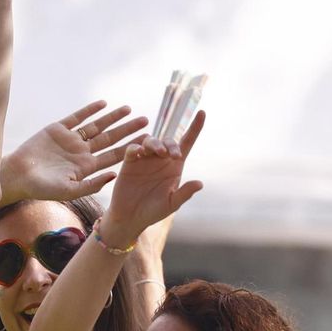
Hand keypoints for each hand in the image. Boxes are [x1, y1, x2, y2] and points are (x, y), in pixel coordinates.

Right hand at [1, 101, 147, 203]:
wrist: (18, 175)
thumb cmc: (42, 188)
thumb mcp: (70, 190)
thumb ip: (92, 184)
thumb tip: (114, 176)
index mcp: (87, 168)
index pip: (114, 155)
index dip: (131, 148)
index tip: (148, 141)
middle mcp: (81, 152)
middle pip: (110, 138)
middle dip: (128, 129)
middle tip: (146, 120)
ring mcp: (70, 140)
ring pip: (96, 126)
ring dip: (112, 117)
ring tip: (128, 108)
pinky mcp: (57, 129)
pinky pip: (77, 117)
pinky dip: (89, 110)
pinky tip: (103, 103)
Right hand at [99, 111, 205, 248]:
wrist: (130, 218)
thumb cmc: (153, 211)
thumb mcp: (171, 204)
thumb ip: (184, 193)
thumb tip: (200, 183)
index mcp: (174, 166)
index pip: (186, 142)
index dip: (195, 127)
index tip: (202, 112)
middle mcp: (160, 159)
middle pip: (168, 141)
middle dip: (171, 144)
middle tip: (173, 154)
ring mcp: (145, 159)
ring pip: (151, 141)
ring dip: (155, 143)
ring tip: (158, 153)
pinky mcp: (130, 162)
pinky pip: (133, 148)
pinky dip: (136, 147)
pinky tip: (139, 153)